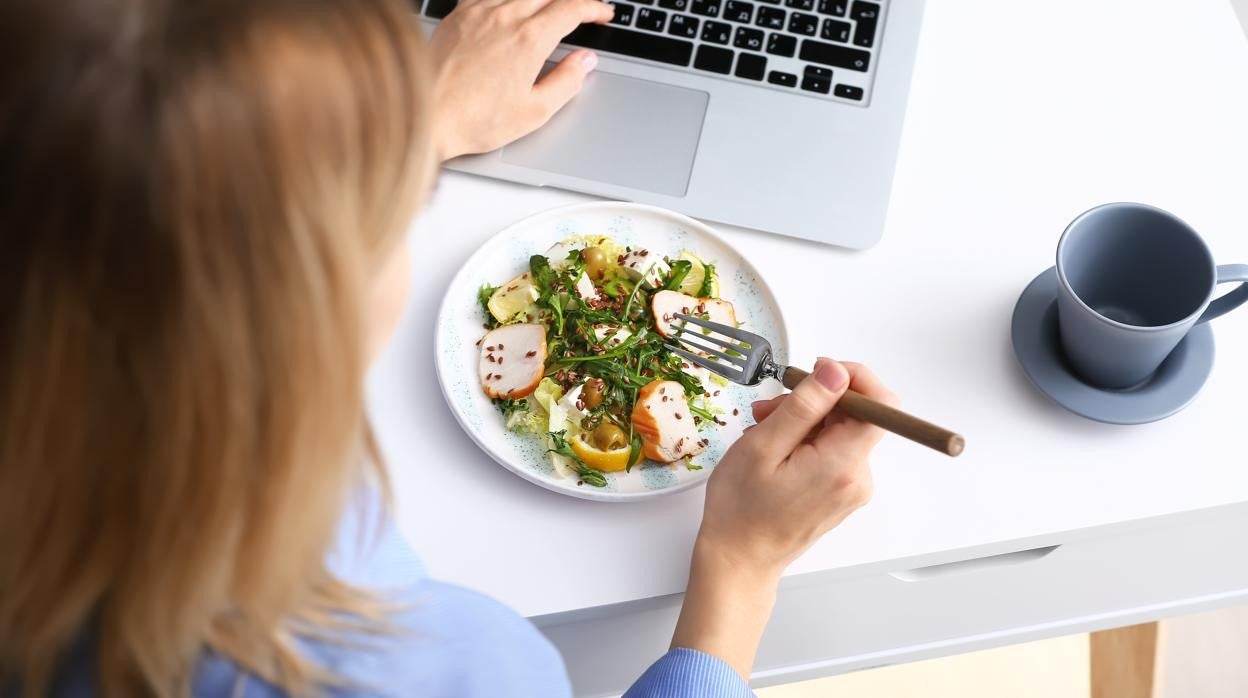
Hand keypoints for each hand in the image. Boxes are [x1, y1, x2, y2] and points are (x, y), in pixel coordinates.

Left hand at [427, 0, 613, 159]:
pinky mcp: (458, 14)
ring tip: (549, 9)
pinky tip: (510, 6)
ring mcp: (478, 12)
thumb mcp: (535, 111)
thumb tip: (585, 62)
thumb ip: (567, 81)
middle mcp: (504, 17)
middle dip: (571, 0)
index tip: (602, 14)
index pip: (572, 8)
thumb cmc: (475, 119)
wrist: (426, 114)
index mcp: (529, 40)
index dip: (593, 8)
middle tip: (581, 11)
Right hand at [671, 359, 895, 677]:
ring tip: (763, 431)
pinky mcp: (841, 491)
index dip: (855, 379)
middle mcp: (858, 477)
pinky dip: (806, 441)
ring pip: (840, 431)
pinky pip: (833, 450)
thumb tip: (837, 373)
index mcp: (843, 465)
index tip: (820, 373)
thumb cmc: (742, 510)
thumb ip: (805, 406)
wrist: (740, 560)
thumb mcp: (764, 446)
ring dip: (803, 421)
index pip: (881, 405)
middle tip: (769, 409)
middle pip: (855, 415)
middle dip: (814, 401)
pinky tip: (775, 450)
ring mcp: (852, 487)